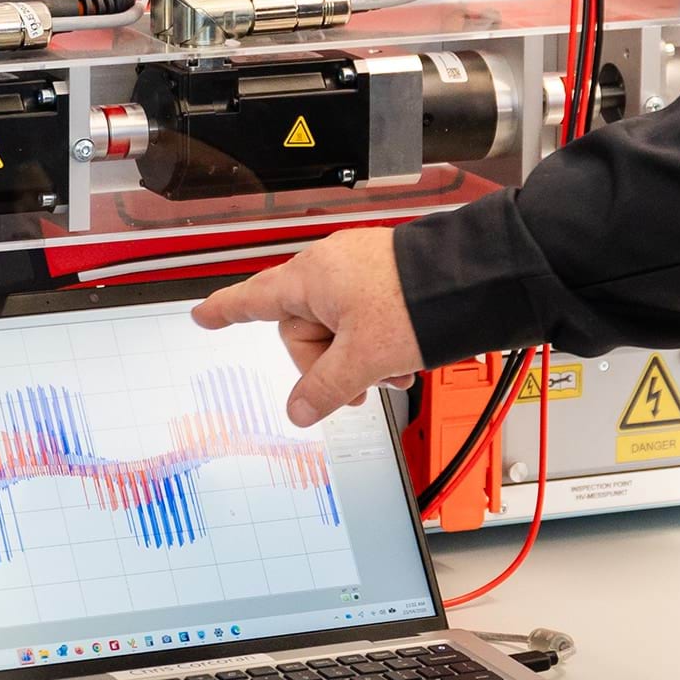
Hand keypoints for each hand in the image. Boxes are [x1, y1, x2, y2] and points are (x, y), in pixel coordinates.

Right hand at [193, 230, 424, 426]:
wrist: (475, 281)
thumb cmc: (416, 304)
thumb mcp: (362, 358)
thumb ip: (323, 388)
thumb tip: (298, 411)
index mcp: (311, 277)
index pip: (253, 298)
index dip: (225, 311)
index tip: (204, 315)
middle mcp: (330, 268)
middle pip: (303, 329)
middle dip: (328, 365)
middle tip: (356, 389)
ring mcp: (358, 270)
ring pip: (339, 329)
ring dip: (358, 360)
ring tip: (391, 374)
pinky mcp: (385, 277)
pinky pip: (364, 317)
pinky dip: (376, 343)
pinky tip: (400, 361)